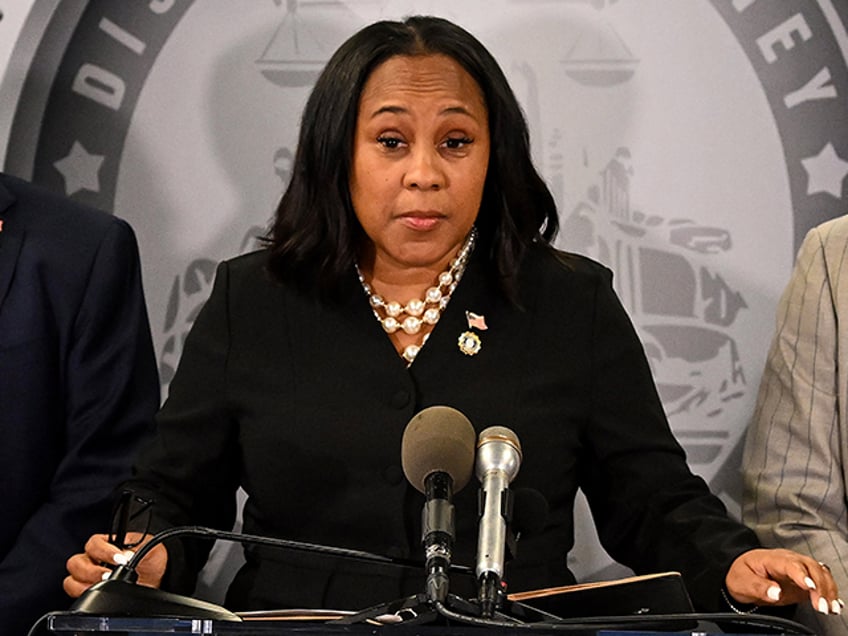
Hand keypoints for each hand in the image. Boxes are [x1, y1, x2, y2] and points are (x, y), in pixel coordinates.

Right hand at [64, 532, 167, 597]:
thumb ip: (138, 549)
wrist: (158, 578)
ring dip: (85, 585)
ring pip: (71, 580)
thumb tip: (126, 555)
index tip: (119, 559)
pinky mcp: (90, 592)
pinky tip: (101, 595)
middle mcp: (94, 560)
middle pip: (76, 563)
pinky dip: (84, 595)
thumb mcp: (149, 549)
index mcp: (106, 544)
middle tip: (109, 576)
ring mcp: (89, 577)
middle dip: (92, 571)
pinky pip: (75, 595)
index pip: (93, 544)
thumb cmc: (151, 559)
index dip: (104, 551)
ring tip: (104, 585)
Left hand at [726, 548, 842, 614]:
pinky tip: (835, 604)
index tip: (809, 587)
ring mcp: (799, 569)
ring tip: (831, 608)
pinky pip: (821, 583)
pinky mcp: (804, 580)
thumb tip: (775, 593)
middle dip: (820, 587)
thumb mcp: (742, 581)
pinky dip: (830, 592)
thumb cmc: (741, 574)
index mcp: (773, 558)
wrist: (742, 572)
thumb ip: (759, 587)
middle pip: (811, 568)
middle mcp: (789, 560)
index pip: (790, 564)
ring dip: (828, 590)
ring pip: (820, 573)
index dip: (801, 575)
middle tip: (822, 606)